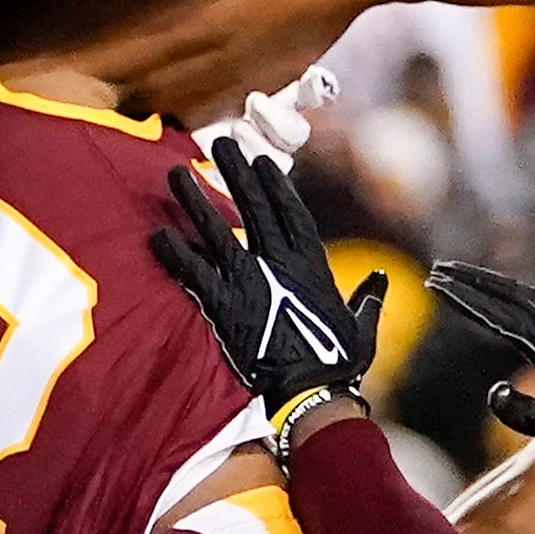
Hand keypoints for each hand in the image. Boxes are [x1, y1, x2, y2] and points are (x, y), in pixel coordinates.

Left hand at [153, 138, 378, 427]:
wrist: (311, 389)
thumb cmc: (339, 361)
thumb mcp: (362, 324)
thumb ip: (368, 298)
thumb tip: (380, 280)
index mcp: (310, 263)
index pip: (289, 211)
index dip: (274, 184)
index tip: (260, 161)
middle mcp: (277, 263)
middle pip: (253, 207)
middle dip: (236, 173)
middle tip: (221, 144)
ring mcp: (248, 280)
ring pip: (216, 230)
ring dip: (195, 201)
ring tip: (176, 173)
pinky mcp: (223, 304)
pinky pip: (193, 272)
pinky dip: (174, 253)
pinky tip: (155, 235)